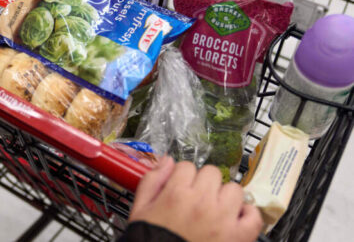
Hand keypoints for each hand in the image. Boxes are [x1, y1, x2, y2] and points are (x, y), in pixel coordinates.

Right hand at [129, 157, 262, 241]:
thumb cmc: (151, 239)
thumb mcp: (140, 209)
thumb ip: (152, 181)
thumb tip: (167, 161)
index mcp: (176, 194)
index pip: (186, 166)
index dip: (183, 176)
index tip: (182, 186)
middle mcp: (201, 202)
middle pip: (211, 172)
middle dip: (204, 182)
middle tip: (198, 198)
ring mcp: (222, 219)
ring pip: (234, 189)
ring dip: (225, 196)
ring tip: (216, 209)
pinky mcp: (238, 236)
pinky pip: (253, 215)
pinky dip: (247, 215)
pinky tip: (235, 219)